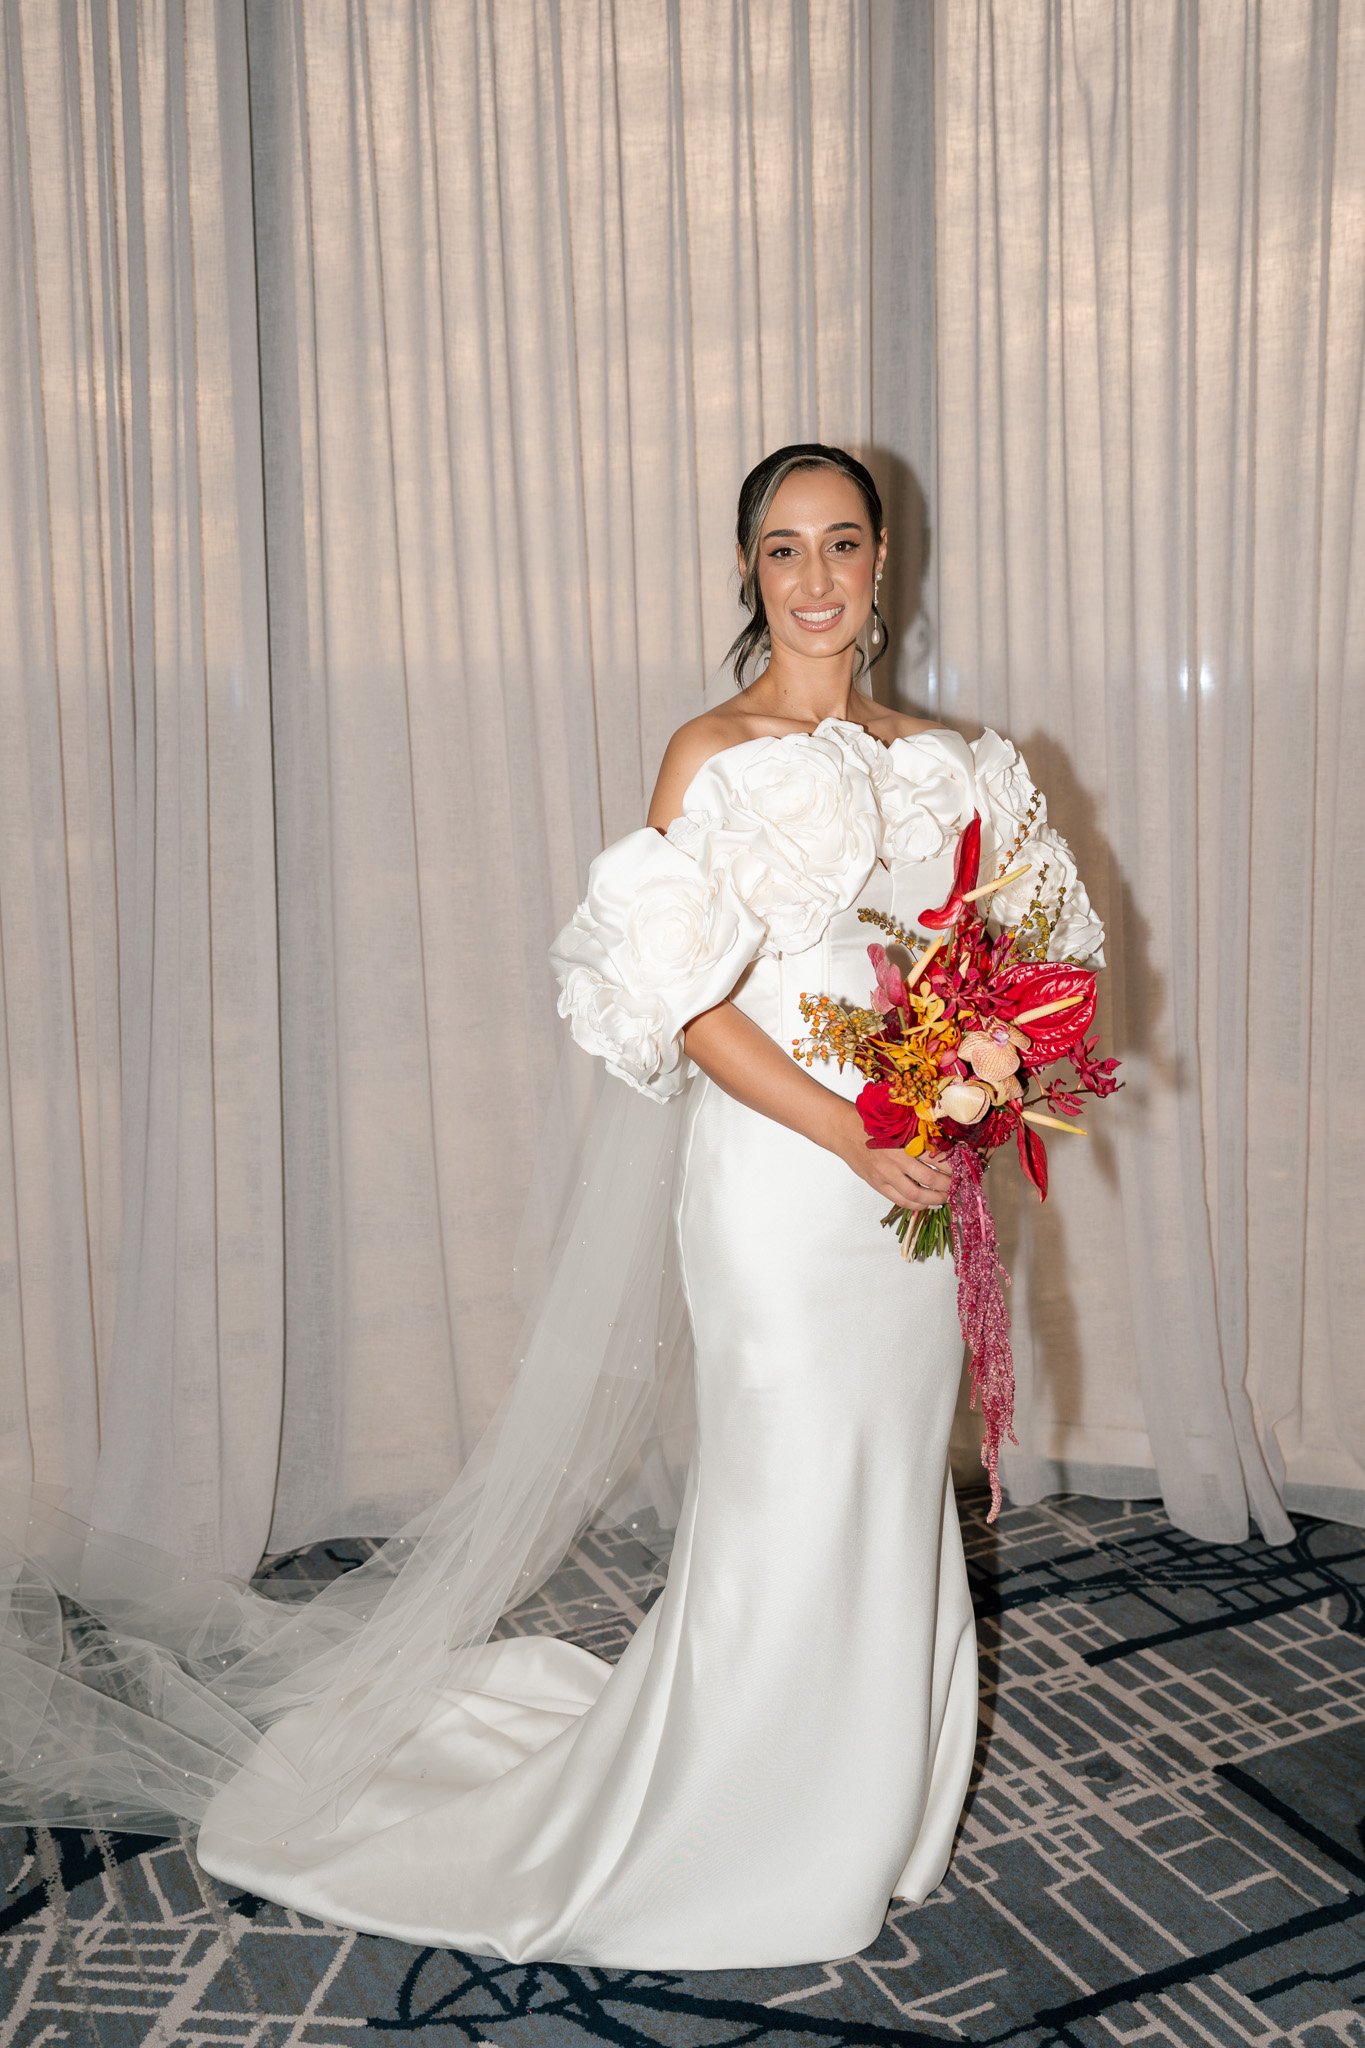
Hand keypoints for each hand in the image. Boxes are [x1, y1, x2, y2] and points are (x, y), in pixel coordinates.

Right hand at [829, 1103, 952, 1209]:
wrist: (843, 1131)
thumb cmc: (871, 1124)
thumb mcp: (896, 1125)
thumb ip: (916, 1137)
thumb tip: (940, 1148)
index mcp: (903, 1141)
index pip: (934, 1157)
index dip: (950, 1166)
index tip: (961, 1169)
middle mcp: (896, 1159)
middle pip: (929, 1178)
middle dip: (947, 1185)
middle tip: (956, 1186)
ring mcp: (886, 1174)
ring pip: (916, 1194)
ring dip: (934, 1198)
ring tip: (945, 1198)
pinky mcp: (878, 1184)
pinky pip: (900, 1200)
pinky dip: (916, 1205)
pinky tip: (925, 1204)